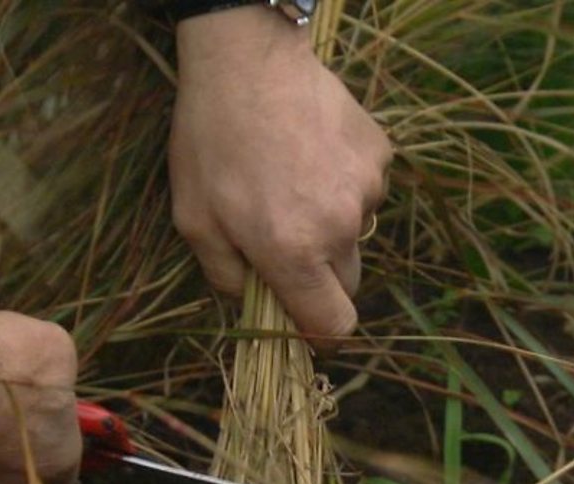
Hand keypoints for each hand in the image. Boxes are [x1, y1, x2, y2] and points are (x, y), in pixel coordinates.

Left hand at [169, 7, 391, 339]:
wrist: (247, 60)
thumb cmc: (211, 141)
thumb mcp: (194, 219)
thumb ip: (226, 277)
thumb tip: (250, 304)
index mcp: (293, 252)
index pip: (334, 324)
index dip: (320, 334)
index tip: (305, 324)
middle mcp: (340, 227)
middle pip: (347, 282)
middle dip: (320, 276)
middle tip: (284, 241)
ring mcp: (366, 189)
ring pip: (356, 232)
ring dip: (330, 223)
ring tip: (291, 181)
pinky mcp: (380, 156)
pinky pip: (366, 190)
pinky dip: (342, 184)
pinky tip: (310, 154)